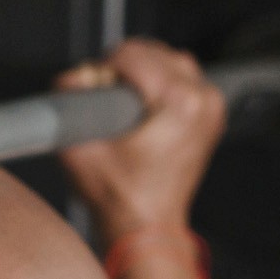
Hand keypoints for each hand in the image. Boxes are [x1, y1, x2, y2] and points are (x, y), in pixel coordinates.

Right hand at [56, 39, 226, 242]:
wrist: (147, 226)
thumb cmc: (119, 197)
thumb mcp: (79, 149)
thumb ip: (68, 103)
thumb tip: (70, 76)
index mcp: (177, 102)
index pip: (130, 55)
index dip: (100, 69)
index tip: (89, 89)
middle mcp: (201, 99)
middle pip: (153, 52)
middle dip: (122, 67)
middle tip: (101, 96)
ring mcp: (211, 107)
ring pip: (171, 60)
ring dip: (142, 70)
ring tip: (121, 99)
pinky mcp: (212, 115)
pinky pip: (185, 78)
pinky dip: (161, 81)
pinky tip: (142, 104)